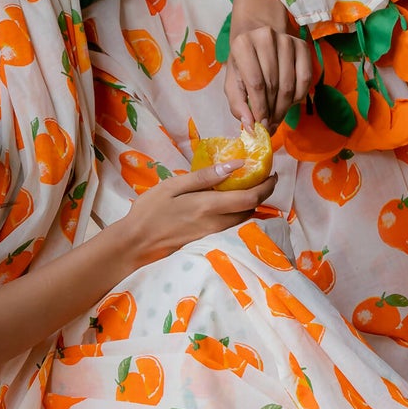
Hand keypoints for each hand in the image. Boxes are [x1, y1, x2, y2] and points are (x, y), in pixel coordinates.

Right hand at [119, 163, 277, 268]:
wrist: (135, 244)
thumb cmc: (150, 211)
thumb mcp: (173, 186)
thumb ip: (205, 176)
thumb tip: (236, 165)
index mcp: (209, 206)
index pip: (250, 197)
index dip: (266, 185)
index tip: (272, 172)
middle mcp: (216, 223)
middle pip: (251, 209)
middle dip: (263, 193)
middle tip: (264, 176)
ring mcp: (213, 234)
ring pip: (243, 219)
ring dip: (251, 203)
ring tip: (250, 186)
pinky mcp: (207, 240)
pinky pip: (232, 225)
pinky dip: (239, 212)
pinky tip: (231, 203)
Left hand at [225, 22, 313, 131]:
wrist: (257, 36)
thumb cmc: (244, 63)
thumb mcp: (233, 81)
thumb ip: (237, 104)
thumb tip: (250, 126)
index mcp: (242, 44)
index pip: (255, 83)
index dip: (259, 108)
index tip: (260, 126)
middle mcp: (265, 37)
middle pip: (273, 85)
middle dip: (272, 111)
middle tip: (269, 125)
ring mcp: (287, 40)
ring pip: (290, 84)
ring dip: (284, 107)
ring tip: (277, 116)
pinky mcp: (302, 45)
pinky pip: (305, 78)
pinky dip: (299, 96)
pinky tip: (290, 102)